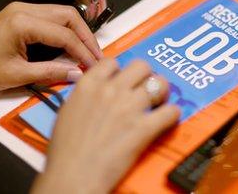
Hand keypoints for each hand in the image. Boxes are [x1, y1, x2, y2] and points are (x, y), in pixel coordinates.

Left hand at [0, 2, 101, 118]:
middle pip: (67, 16)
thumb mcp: (18, 76)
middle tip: (96, 56)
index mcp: (21, 22)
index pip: (64, 34)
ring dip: (77, 32)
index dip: (83, 51)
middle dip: (86, 36)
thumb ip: (51, 72)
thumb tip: (77, 73)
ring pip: (61, 14)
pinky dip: (64, 30)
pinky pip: (50, 18)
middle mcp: (22, 10)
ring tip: (87, 52)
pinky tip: (70, 45)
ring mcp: (20, 10)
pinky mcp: (19, 15)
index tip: (94, 66)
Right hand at [31, 58, 179, 193]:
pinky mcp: (143, 128)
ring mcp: (129, 107)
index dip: (120, 71)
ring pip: (159, 83)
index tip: (122, 79)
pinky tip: (167, 119)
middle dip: (145, 76)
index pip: (112, 62)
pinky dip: (172, 115)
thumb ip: (85, 96)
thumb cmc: (65, 150)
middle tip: (145, 88)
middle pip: (141, 66)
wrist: (73, 175)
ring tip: (159, 102)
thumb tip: (97, 91)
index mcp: (89, 85)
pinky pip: (170, 111)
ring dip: (162, 93)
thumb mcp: (67, 111)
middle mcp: (111, 90)